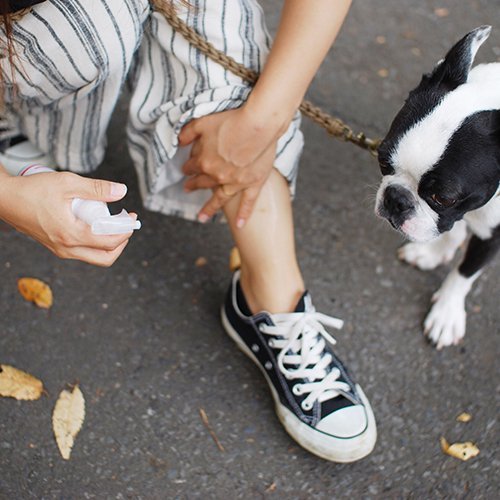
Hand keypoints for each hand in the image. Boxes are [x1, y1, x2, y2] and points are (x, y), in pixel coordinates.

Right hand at [0, 171, 134, 265]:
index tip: (132, 217)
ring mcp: (61, 250)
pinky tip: (95, 224)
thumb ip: (97, 188)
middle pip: (106, 258)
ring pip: (94, 257)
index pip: (110, 242)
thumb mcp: (68, 183)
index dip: (126, 231)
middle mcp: (66, 248)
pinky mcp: (56, 247)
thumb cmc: (32, 190)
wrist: (5, 199)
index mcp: (71, 235)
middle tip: (125, 225)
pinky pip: (83, 252)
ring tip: (112, 223)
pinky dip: (95, 242)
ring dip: (108, 243)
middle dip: (121, 243)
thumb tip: (121, 191)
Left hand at [179, 106, 283, 225]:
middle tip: (187, 188)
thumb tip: (179, 141)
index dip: (188, 166)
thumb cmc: (232, 121)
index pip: (192, 166)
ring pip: (220, 199)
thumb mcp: (203, 122)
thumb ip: (188, 133)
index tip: (185, 168)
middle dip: (193, 184)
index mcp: (204, 161)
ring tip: (202, 217)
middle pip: (202, 182)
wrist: (258, 126)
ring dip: (209, 208)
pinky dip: (244, 214)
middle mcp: (217, 176)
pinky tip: (240, 224)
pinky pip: (248, 203)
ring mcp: (235, 183)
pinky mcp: (253, 184)